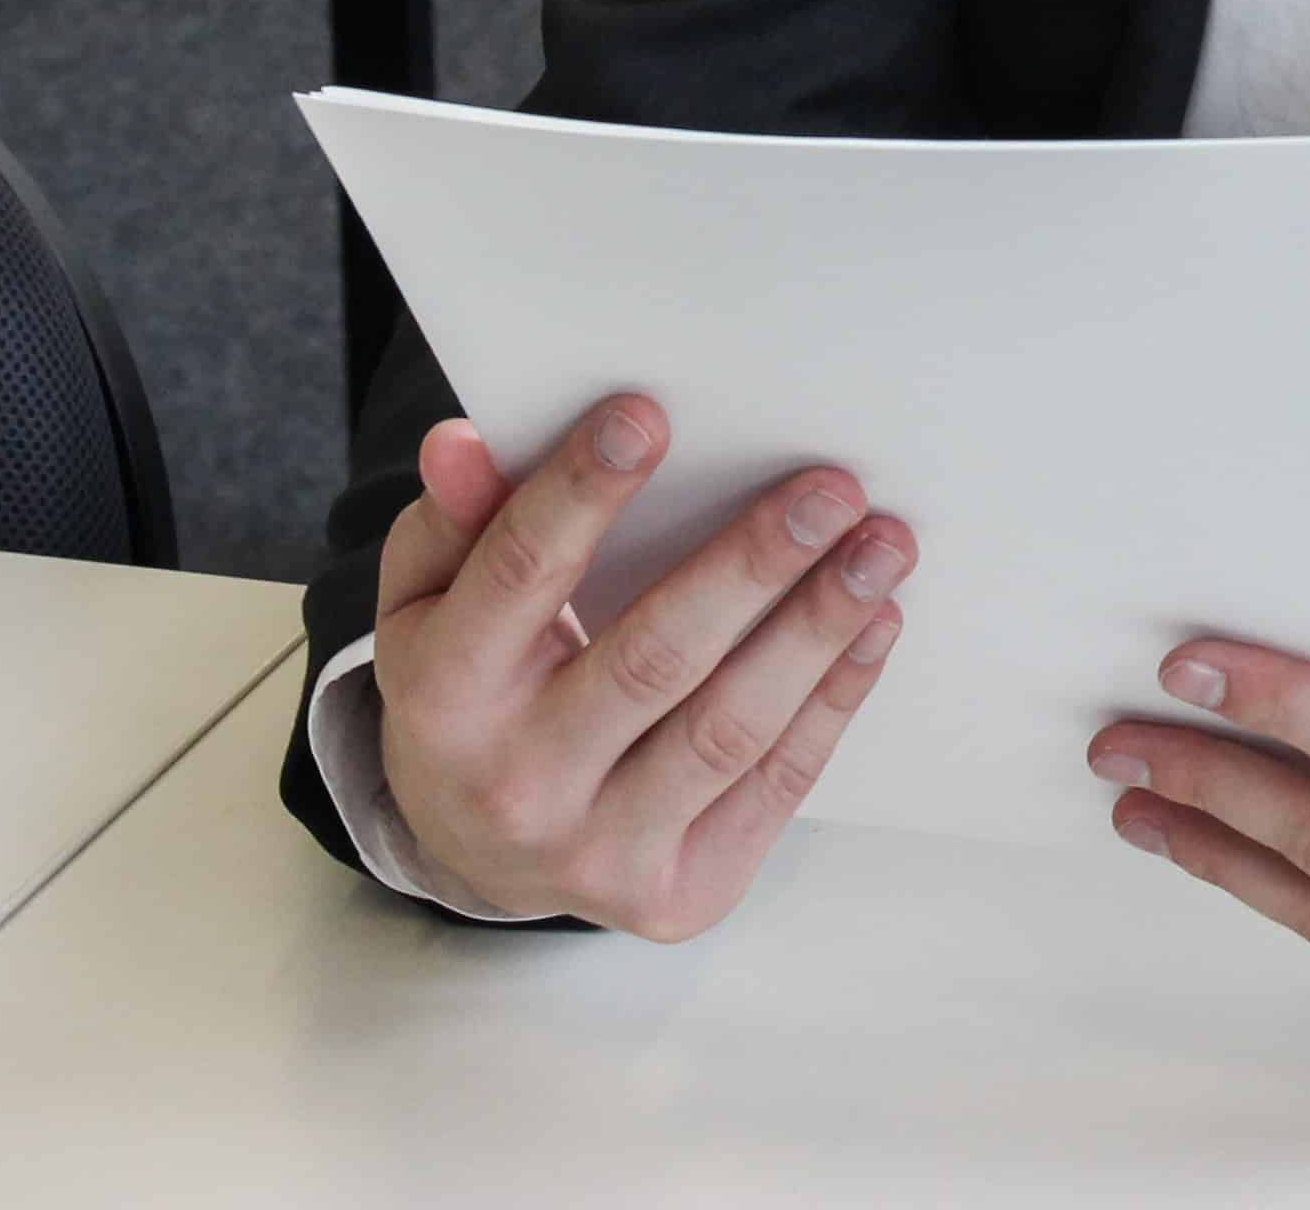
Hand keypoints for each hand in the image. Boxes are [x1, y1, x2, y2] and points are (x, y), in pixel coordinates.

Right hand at [371, 394, 913, 936]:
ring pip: (729, 730)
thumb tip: (465, 440)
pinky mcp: (677, 894)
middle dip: (751, 566)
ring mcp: (600, 853)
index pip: (520, 578)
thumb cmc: (468, 689)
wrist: (474, 853)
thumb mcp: (428, 600)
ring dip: (819, 630)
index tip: (648, 415)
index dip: (581, 494)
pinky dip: (833, 698)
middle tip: (829, 489)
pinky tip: (873, 623)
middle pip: (653, 659)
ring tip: (881, 547)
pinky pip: (774, 784)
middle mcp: (517, 785)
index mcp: (442, 699)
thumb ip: (456, 518)